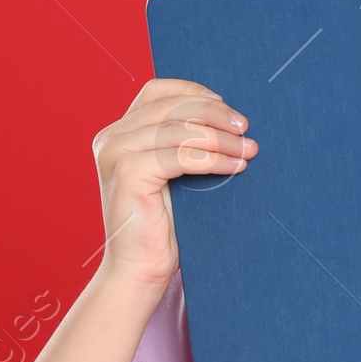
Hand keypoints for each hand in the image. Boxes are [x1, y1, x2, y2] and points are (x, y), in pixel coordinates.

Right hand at [91, 78, 256, 288]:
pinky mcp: (127, 172)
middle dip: (215, 114)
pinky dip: (213, 159)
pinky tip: (234, 166)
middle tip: (246, 129)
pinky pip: (180, 155)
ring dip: (220, 138)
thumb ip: (184, 143)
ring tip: (248, 150)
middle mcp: (112, 138)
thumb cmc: (164, 227)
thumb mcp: (174, 174)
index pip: (157, 91)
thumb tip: (231, 118)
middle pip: (171, 106)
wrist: (141, 270)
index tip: (228, 109)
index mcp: (119, 133)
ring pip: (179, 129)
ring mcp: (116, 153)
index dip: (194, 92)